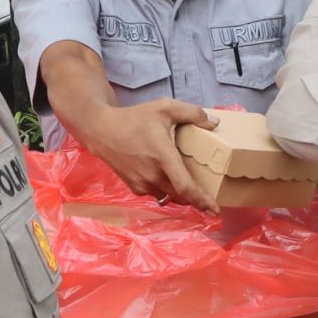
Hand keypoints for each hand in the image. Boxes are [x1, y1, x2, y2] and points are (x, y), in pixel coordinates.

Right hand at [80, 98, 217, 211]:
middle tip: (208, 194)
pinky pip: (157, 194)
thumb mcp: (165, 107)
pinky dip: (166, 189)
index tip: (216, 210)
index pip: (185, 186)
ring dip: (180, 194)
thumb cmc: (135, 118)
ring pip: (169, 196)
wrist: (102, 131)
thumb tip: (215, 123)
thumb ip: (192, 113)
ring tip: (189, 185)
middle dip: (196, 198)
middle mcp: (153, 175)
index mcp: (163, 156)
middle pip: (181, 196)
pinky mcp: (135, 188)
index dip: (202, 200)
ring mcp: (142, 184)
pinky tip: (167, 178)